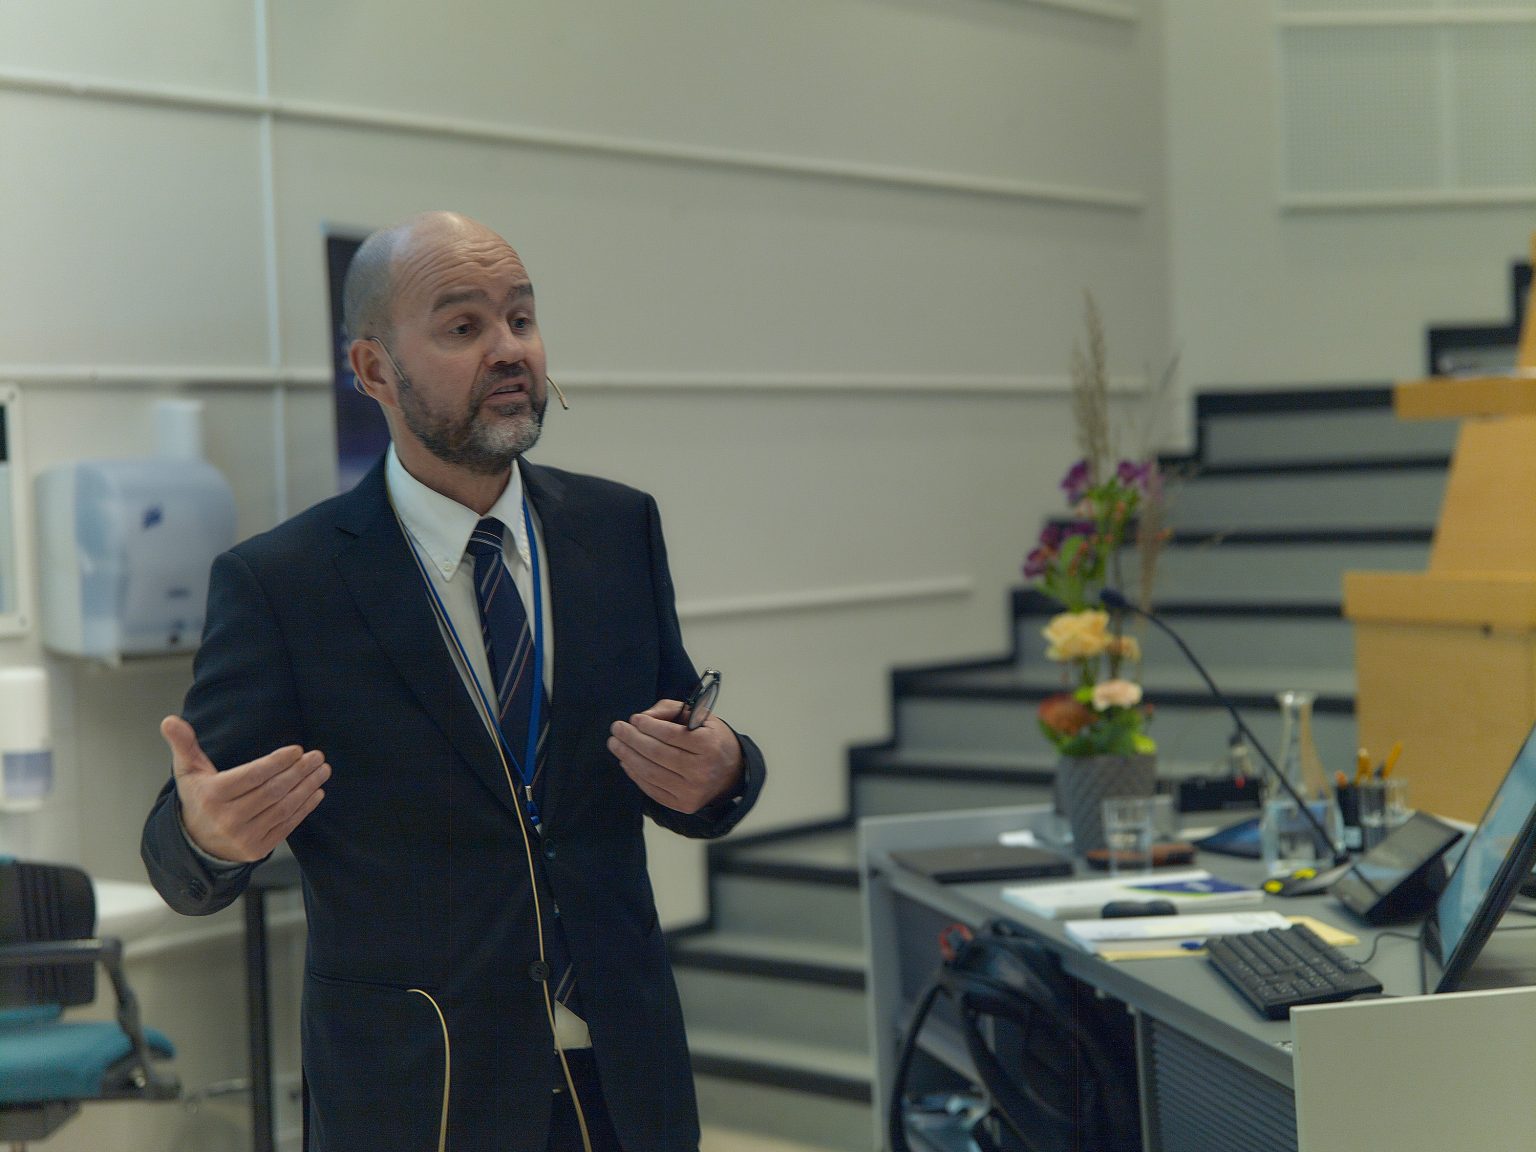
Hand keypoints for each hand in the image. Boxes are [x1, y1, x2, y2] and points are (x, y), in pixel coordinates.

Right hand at [161, 715, 329, 862]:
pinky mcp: (258, 848)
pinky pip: (287, 825)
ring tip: (322, 770)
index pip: (252, 776)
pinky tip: (316, 792)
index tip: (297, 750)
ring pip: (283, 808)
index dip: (277, 762)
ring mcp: (244, 836)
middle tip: (317, 756)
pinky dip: (305, 808)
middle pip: (272, 791)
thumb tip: (169, 720)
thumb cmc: (200, 799)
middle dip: (299, 772)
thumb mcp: (188, 772)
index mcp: (212, 796)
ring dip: (307, 787)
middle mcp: (228, 819)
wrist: (198, 843)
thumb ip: (183, 745)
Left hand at [608, 700, 743, 813]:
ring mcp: (692, 791)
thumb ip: (671, 709)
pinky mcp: (683, 804)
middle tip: (616, 729)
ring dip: (628, 756)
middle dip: (632, 739)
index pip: (670, 734)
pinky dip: (635, 775)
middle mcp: (701, 770)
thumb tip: (643, 717)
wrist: (732, 773)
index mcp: (708, 745)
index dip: (648, 726)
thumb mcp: (700, 716)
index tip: (634, 719)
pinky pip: (652, 789)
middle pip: (657, 753)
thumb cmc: (712, 740)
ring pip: (650, 772)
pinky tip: (626, 762)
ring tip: (615, 744)